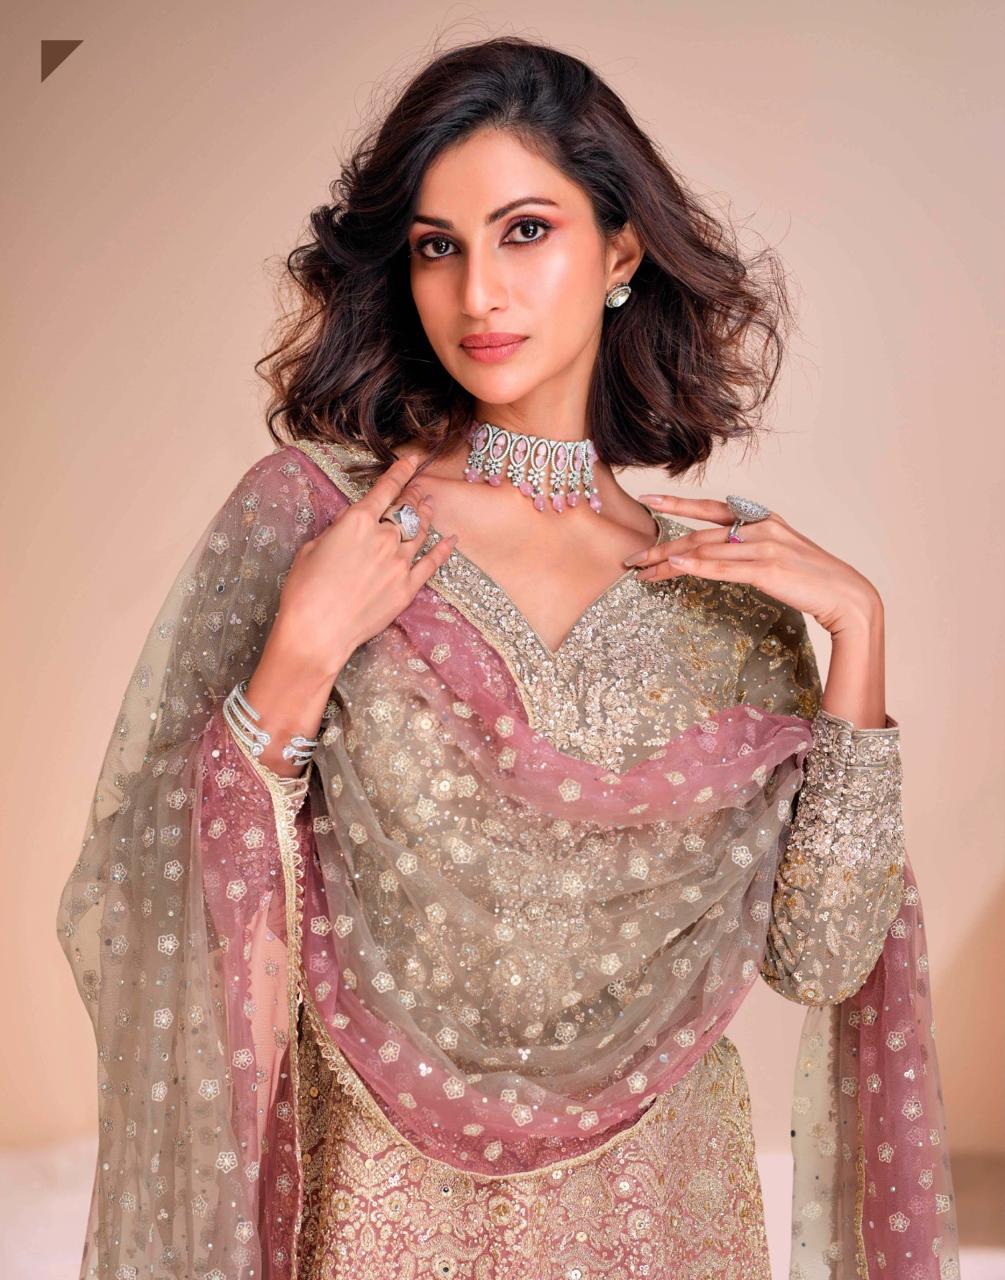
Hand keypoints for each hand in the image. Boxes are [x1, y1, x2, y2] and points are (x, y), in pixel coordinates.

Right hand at [273, 453, 457, 678]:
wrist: (318, 631)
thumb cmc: (305, 590)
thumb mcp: (312, 548)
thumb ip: (336, 531)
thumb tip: (349, 525)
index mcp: (358, 522)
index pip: (386, 489)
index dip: (402, 471)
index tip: (413, 460)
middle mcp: (384, 537)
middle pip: (406, 510)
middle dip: (413, 495)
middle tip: (419, 489)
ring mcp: (400, 563)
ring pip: (420, 532)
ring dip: (426, 516)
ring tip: (430, 506)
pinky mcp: (408, 588)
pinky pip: (432, 563)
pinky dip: (444, 550)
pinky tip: (451, 540)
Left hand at [627, 494, 882, 634]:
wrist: (846, 595)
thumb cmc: (811, 579)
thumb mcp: (778, 555)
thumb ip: (748, 550)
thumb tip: (716, 556)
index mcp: (761, 519)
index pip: (710, 509)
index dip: (677, 504)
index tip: (647, 500)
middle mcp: (759, 527)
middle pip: (698, 535)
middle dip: (660, 547)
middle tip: (631, 558)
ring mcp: (764, 547)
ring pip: (705, 551)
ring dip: (668, 562)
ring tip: (641, 572)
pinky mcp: (767, 570)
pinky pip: (723, 568)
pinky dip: (697, 566)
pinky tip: (674, 566)